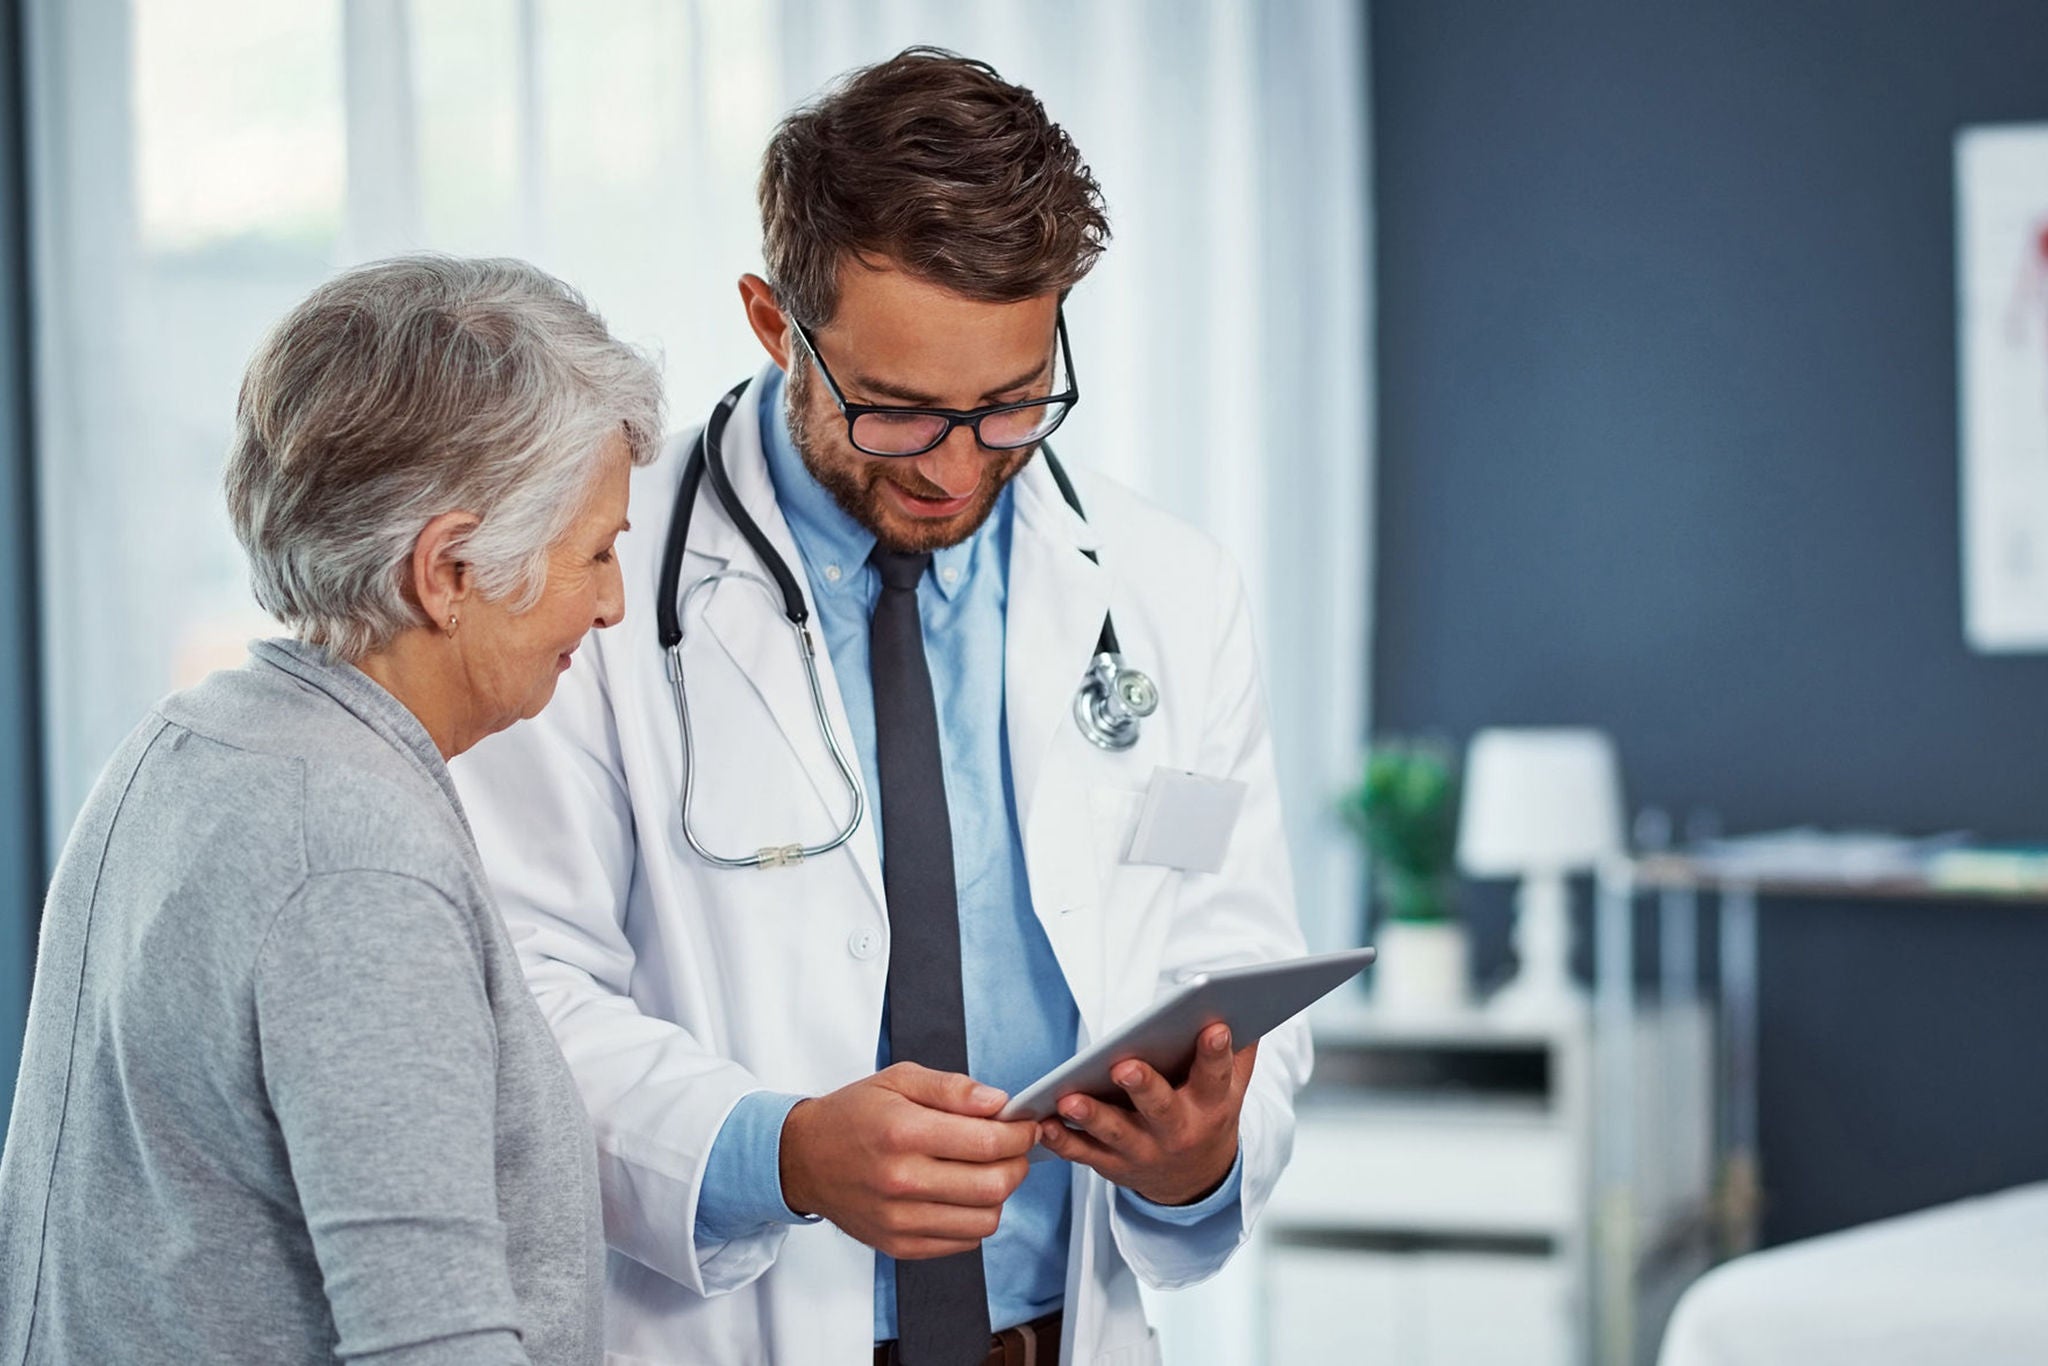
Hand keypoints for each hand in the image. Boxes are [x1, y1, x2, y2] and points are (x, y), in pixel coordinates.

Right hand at [780, 1062, 1037, 1259]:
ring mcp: (900, 1219)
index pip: (988, 1142)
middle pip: (994, 1185)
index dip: (1020, 1134)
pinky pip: (962, 1242)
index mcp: (904, 1132)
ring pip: (984, 1221)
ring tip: (986, 1171)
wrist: (803, 1159)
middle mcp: (902, 1180)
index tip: (1025, 1126)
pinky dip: (973, 1218)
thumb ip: (953, 1088)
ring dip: (999, 1195)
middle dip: (1018, 1164)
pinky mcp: (899, 1245)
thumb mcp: (899, 1080)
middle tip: (1014, 1148)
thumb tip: (998, 1102)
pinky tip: (961, 1194)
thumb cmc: (852, 1115)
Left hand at [1035, 1024, 1254, 1206]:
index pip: (1216, 1076)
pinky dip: (1063, 1142)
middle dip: (1143, 1087)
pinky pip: (1085, 1154)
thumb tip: (1246, 998)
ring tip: (1069, 1100)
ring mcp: (1144, 1151)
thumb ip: (1237, 1049)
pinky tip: (1045, 1124)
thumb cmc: (1207, 1114)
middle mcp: (1180, 1131)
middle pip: (1161, 1108)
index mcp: (1212, 1105)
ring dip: (1092, 1117)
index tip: (1214, 1027)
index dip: (1216, 1052)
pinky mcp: (1114, 1165)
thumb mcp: (1232, 1088)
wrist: (1194, 1180)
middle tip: (1124, 1066)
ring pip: (1117, 1134)